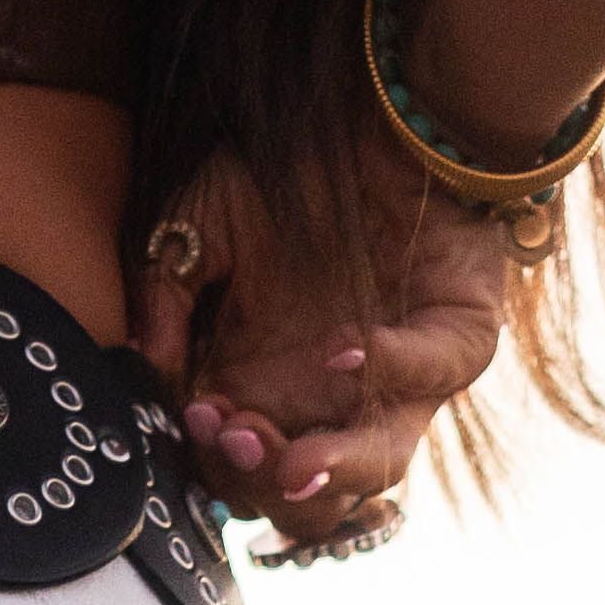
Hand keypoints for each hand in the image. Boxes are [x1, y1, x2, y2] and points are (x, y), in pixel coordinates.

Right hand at [131, 148, 519, 554]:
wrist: (383, 107)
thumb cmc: (289, 175)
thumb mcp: (198, 224)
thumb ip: (164, 292)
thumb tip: (146, 367)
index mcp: (268, 392)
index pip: (241, 469)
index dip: (217, 462)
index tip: (196, 415)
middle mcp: (334, 403)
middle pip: (306, 497)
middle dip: (265, 481)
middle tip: (236, 436)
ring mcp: (401, 379)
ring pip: (381, 465)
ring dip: (331, 470)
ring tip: (292, 461)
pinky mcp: (458, 335)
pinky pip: (434, 373)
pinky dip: (389, 371)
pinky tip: (343, 351)